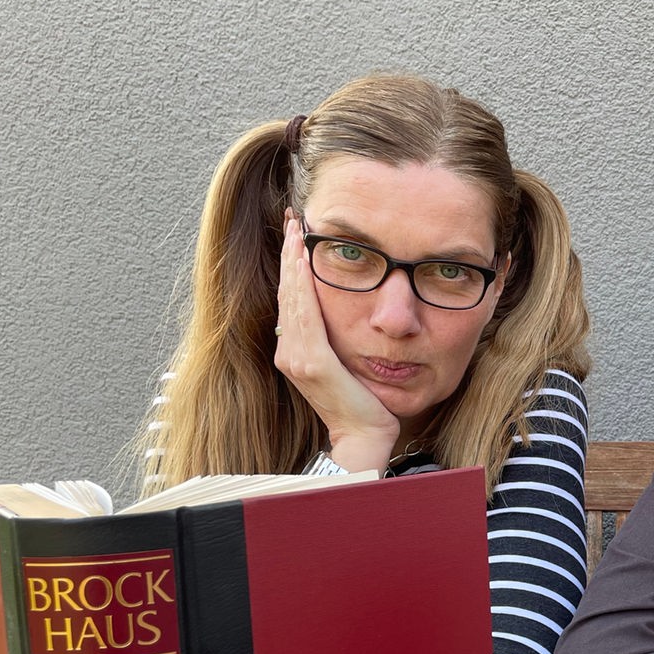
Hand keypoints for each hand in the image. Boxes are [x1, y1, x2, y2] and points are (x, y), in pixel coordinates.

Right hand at [274, 213, 400, 470]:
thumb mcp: (350, 364)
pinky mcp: (312, 362)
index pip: (292, 299)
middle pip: (288, 291)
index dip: (292, 266)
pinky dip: (302, 284)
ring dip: (293, 260)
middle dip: (290, 252)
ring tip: (297, 229)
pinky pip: (305, 314)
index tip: (297, 235)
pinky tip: (303, 260)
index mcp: (296, 352)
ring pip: (293, 297)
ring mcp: (297, 357)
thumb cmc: (365, 404)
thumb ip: (340, 340)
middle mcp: (290, 352)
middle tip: (293, 218)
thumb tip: (349, 314)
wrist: (365, 436)